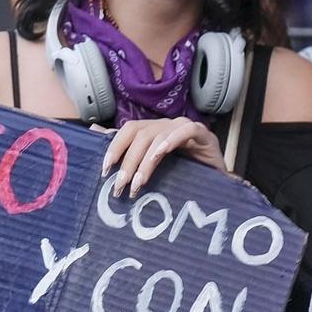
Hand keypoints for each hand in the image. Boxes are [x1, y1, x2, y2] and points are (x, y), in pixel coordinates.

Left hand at [100, 116, 223, 195]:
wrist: (217, 184)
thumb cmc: (183, 175)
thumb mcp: (151, 166)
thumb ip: (127, 150)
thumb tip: (94, 132)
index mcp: (154, 131)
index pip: (129, 130)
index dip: (115, 146)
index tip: (105, 170)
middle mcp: (167, 125)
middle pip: (140, 134)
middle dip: (127, 161)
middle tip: (120, 186)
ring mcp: (185, 127)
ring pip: (158, 136)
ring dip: (145, 161)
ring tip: (139, 184)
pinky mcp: (202, 134)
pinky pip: (185, 131)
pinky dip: (170, 140)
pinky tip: (161, 154)